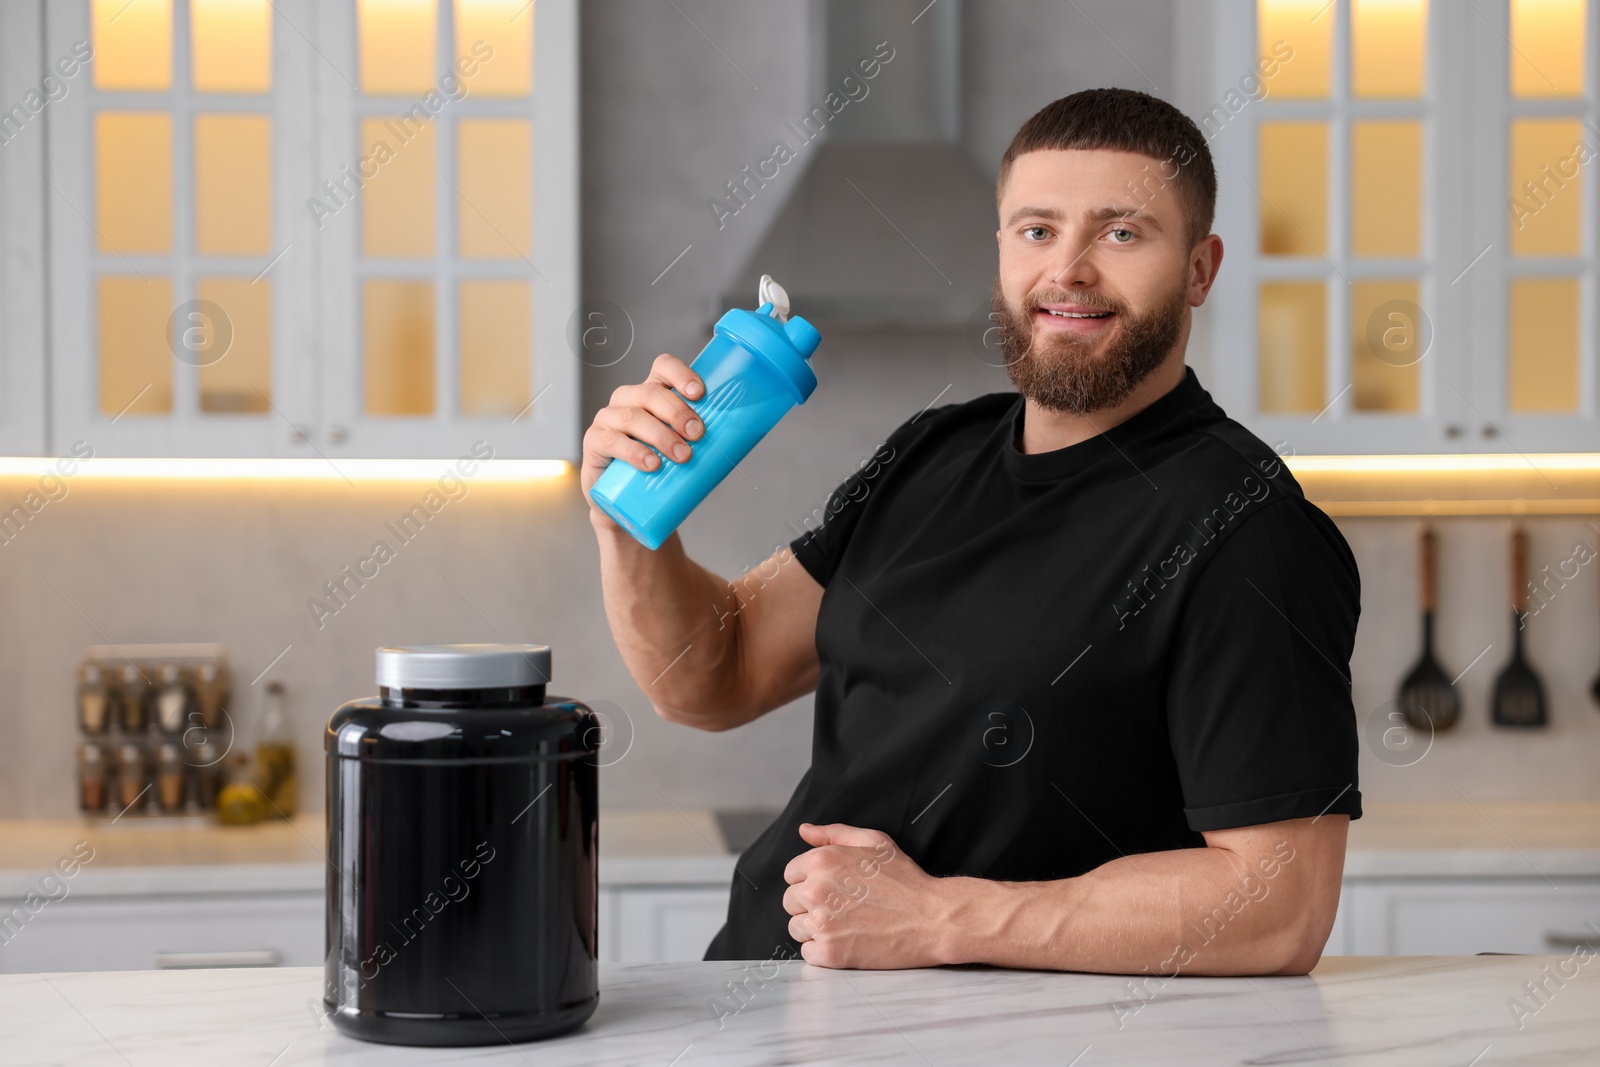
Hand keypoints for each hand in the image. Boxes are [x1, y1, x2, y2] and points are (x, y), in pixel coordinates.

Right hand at [581, 354, 706, 529]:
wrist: (627, 503)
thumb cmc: (661, 469)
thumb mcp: (683, 447)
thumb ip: (704, 438)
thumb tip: (746, 434)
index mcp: (652, 392)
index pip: (663, 367)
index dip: (681, 374)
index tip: (701, 393)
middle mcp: (628, 399)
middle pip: (651, 393)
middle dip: (678, 412)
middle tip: (698, 435)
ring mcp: (608, 419)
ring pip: (633, 417)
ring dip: (661, 435)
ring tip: (682, 456)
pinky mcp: (594, 442)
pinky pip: (612, 441)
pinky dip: (634, 452)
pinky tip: (652, 464)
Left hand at [782, 822, 947, 968]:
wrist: (932, 919)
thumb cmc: (906, 880)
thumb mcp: (874, 842)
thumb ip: (834, 833)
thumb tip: (804, 830)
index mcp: (822, 861)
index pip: (791, 874)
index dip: (811, 880)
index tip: (833, 888)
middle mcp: (815, 891)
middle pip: (790, 901)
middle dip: (811, 904)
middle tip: (843, 907)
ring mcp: (822, 924)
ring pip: (796, 927)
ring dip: (815, 928)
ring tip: (846, 925)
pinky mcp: (830, 953)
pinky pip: (807, 953)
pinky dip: (824, 951)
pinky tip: (847, 941)